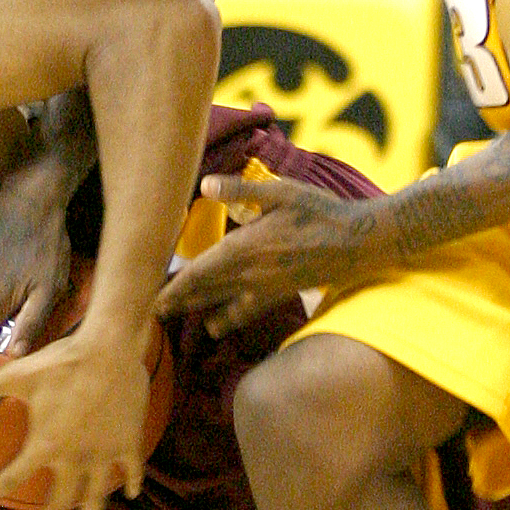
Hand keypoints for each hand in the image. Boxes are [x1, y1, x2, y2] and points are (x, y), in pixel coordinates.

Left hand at [0, 323, 151, 509]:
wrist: (112, 349)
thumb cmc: (62, 362)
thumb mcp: (18, 375)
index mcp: (45, 444)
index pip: (14, 477)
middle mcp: (75, 457)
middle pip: (59, 502)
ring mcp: (105, 453)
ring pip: (96, 497)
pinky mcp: (129, 443)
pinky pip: (131, 469)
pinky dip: (132, 482)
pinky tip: (132, 494)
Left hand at [154, 174, 385, 335]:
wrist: (357, 243)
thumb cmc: (319, 211)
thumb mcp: (280, 192)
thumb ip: (241, 190)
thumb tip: (205, 184)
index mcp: (244, 248)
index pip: (198, 273)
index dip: (173, 289)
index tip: (153, 300)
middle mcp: (249, 275)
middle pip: (203, 293)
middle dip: (177, 302)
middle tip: (152, 311)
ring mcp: (264, 290)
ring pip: (220, 305)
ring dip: (195, 310)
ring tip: (174, 316)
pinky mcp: (279, 296)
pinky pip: (244, 313)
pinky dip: (225, 320)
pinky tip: (216, 325)